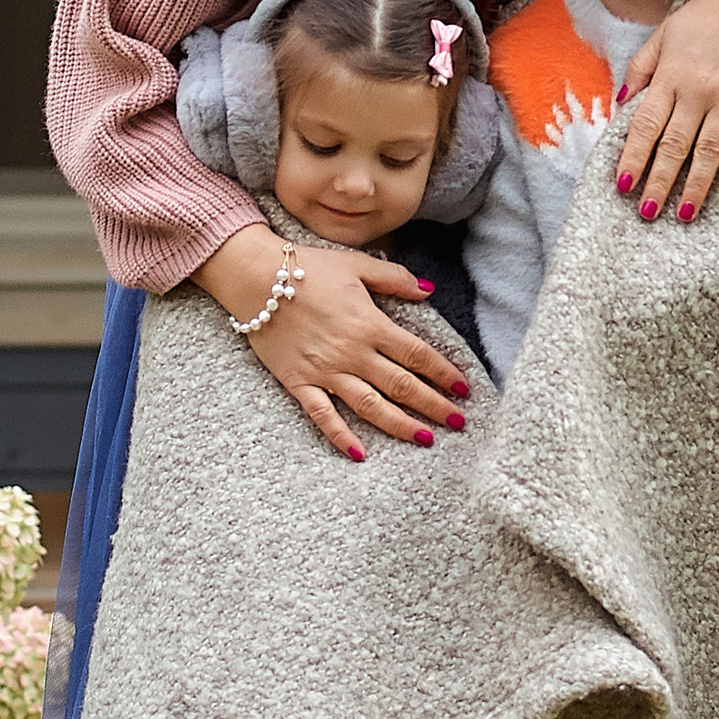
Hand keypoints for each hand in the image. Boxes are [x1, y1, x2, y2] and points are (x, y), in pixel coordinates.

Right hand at [193, 224, 472, 462]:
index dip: (443, 373)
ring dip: (401, 426)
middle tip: (458, 423)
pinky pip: (323, 416)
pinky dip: (341, 436)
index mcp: (370, 323)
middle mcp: (352, 352)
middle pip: (402, 385)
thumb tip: (429, 290)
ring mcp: (326, 371)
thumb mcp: (357, 264)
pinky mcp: (299, 382)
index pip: (417, 355)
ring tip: (426, 440)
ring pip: (371, 406)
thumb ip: (395, 279)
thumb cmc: (307, 267)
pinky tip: (361, 454)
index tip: (464, 389)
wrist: (255, 277)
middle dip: (433, 405)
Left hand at [614, 0, 718, 224]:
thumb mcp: (664, 33)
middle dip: (659, 181)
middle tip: (648, 213)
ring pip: (710, 150)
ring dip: (697, 185)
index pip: (646, 125)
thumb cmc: (706, 16)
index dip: (633, 157)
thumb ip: (641, 68)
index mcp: (671, 75)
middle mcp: (699, 90)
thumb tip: (619, 104)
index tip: (623, 186)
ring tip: (685, 214)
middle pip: (675, 145)